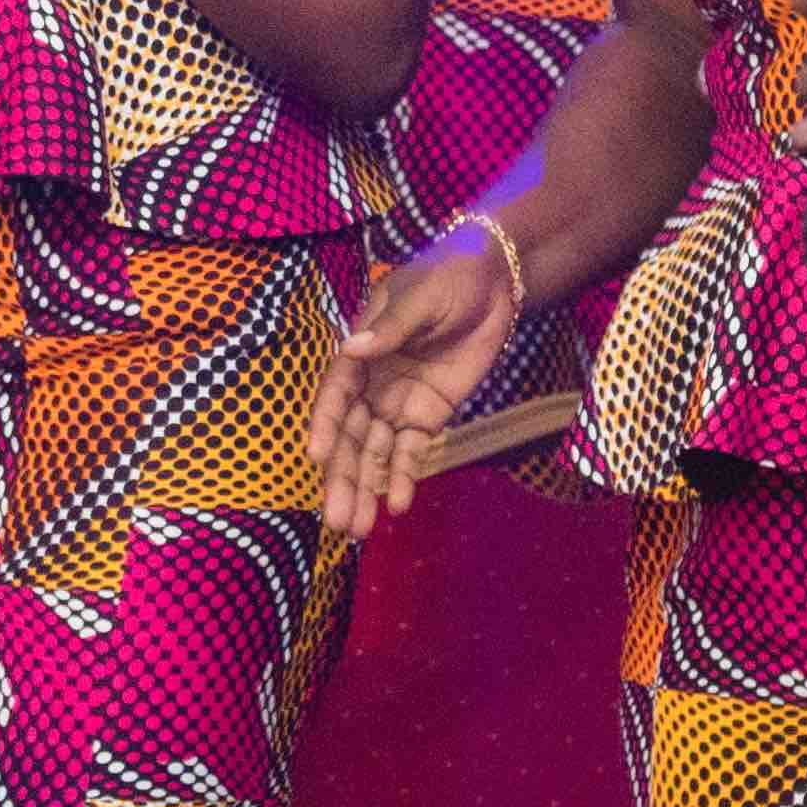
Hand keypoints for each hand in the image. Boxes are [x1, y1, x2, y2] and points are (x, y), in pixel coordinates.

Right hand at [307, 220, 522, 538]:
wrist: (491, 281)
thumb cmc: (445, 277)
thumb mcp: (420, 297)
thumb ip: (391, 327)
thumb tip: (354, 348)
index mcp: (360, 353)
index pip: (337, 395)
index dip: (325, 424)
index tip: (315, 456)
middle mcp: (372, 384)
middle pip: (352, 436)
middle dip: (342, 477)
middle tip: (336, 519)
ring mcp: (399, 403)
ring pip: (376, 452)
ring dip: (366, 488)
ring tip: (356, 529)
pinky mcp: (429, 415)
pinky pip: (413, 451)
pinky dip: (405, 477)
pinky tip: (399, 506)